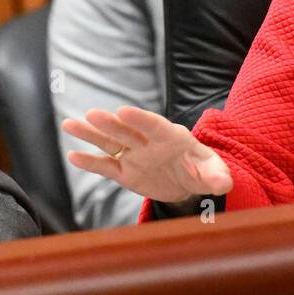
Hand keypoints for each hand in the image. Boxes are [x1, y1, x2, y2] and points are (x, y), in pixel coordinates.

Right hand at [62, 106, 233, 203]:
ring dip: (91, 135)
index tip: (123, 110)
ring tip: (69, 124)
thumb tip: (224, 184)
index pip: (154, 125)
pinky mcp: (125, 172)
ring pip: (110, 143)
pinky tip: (72, 155)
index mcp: (171, 137)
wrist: (189, 182)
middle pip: (128, 131)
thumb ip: (217, 176)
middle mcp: (149, 142)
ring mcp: (135, 155)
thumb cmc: (203, 171)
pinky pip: (106, 166)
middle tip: (92, 114)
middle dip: (111, 123)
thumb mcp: (213, 173)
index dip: (139, 119)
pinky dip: (90, 162)